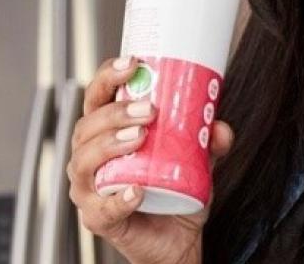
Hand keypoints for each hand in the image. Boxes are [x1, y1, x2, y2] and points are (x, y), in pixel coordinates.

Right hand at [67, 55, 235, 263]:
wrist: (176, 240)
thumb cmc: (174, 193)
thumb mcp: (197, 160)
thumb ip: (208, 141)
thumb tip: (218, 126)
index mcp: (105, 134)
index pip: (96, 98)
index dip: (106, 77)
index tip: (131, 64)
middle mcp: (88, 158)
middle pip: (86, 127)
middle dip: (114, 113)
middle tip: (149, 110)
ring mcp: (89, 190)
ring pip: (84, 162)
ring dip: (110, 144)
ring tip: (139, 137)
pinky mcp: (98, 220)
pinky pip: (102, 209)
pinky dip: (119, 199)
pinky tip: (136, 190)